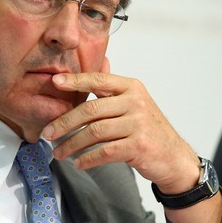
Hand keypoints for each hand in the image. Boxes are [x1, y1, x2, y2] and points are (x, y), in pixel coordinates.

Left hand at [42, 71, 198, 192]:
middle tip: (47, 133)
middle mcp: (136, 102)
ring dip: (72, 144)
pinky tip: (78, 163)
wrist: (174, 157)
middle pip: (91, 110)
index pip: (99, 79)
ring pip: (94, 132)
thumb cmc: (149, 130)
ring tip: (59, 152)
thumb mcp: (135, 102)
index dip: (75, 81)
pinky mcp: (139, 145)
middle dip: (64, 122)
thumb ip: (115, 86)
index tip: (55, 82)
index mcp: (131, 87)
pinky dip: (88, 159)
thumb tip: (102, 59)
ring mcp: (138, 124)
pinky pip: (104, 151)